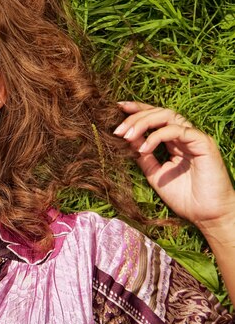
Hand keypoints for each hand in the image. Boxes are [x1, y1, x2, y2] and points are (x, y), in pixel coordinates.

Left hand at [114, 101, 234, 233]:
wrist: (206, 215)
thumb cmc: (184, 197)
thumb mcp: (154, 173)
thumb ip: (142, 155)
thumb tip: (126, 138)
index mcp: (173, 141)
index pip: (154, 117)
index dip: (137, 110)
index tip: (117, 108)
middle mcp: (184, 135)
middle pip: (158, 113)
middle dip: (135, 117)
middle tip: (117, 130)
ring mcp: (194, 137)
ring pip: (167, 116)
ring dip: (143, 122)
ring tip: (127, 136)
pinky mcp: (203, 142)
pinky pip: (177, 130)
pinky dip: (157, 136)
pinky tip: (143, 148)